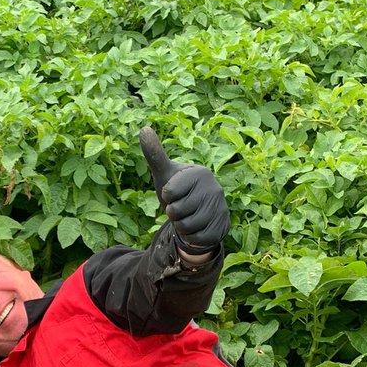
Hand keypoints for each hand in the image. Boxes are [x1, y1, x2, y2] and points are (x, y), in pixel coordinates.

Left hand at [139, 126, 229, 254]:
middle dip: (173, 214)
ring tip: (187, 218)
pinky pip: (196, 238)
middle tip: (180, 208)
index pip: (169, 192)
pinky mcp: (222, 226)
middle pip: (176, 211)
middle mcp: (214, 189)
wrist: (199, 214)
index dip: (166, 197)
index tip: (173, 194)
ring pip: (186, 226)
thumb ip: (155, 155)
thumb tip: (143, 128)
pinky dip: (191, 237)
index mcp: (199, 173)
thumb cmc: (179, 192)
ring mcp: (220, 208)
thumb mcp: (165, 175)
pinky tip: (195, 228)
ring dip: (181, 226)